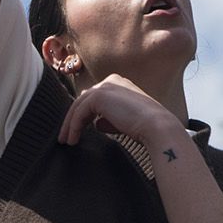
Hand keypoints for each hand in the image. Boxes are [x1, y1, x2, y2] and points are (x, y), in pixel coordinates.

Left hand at [58, 74, 183, 146]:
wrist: (156, 126)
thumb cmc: (145, 127)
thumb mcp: (123, 120)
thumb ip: (108, 119)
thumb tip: (95, 124)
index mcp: (119, 84)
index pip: (94, 98)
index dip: (83, 114)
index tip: (77, 131)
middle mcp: (111, 81)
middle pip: (83, 100)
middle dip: (73, 119)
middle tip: (66, 137)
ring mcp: (104, 87)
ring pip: (78, 105)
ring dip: (70, 124)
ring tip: (66, 141)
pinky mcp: (99, 96)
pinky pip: (79, 112)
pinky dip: (73, 126)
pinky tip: (73, 139)